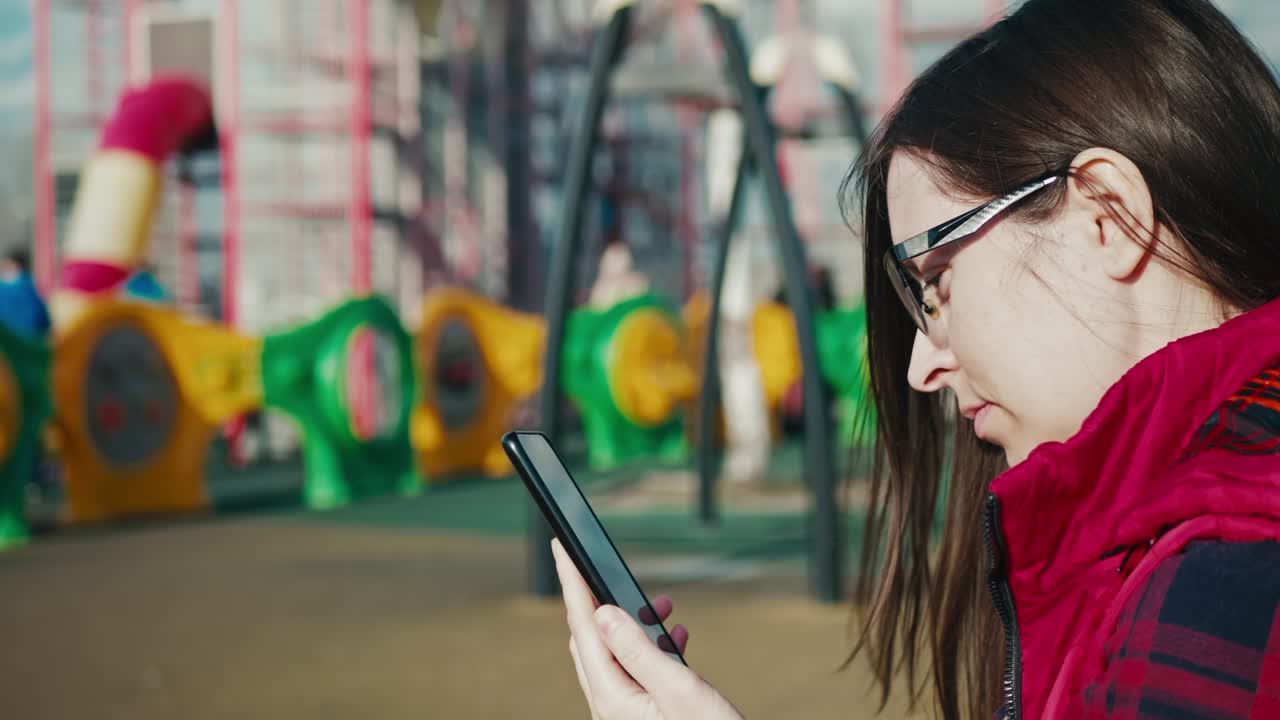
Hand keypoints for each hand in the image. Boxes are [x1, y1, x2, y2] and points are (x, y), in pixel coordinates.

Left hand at [552, 539, 744, 719]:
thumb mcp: (680, 691)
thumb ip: (639, 651)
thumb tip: (602, 613)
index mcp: (613, 699)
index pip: (584, 628)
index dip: (572, 584)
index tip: (561, 547)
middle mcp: (611, 707)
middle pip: (590, 640)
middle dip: (600, 600)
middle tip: (602, 568)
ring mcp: (625, 715)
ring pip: (615, 656)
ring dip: (634, 624)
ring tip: (661, 603)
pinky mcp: (643, 718)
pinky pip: (636, 673)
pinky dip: (652, 648)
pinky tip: (676, 637)